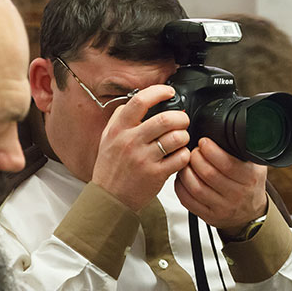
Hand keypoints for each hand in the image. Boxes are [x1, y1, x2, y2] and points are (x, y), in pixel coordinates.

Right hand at [91, 85, 191, 210]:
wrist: (109, 199)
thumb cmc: (110, 169)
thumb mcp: (107, 139)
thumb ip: (119, 119)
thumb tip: (136, 102)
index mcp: (119, 130)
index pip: (140, 101)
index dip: (159, 92)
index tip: (169, 92)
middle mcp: (131, 142)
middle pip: (166, 119)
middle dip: (181, 117)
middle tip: (182, 120)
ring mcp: (144, 159)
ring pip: (176, 138)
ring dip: (184, 136)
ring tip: (181, 139)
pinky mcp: (156, 175)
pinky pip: (180, 158)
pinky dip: (185, 155)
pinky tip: (179, 155)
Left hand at [174, 137, 267, 232]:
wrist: (251, 213)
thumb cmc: (250, 185)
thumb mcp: (255, 165)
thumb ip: (244, 151)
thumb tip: (228, 132)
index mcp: (249, 178)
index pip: (227, 164)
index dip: (211, 151)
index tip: (203, 142)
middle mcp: (236, 195)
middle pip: (208, 174)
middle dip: (195, 158)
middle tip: (193, 151)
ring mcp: (222, 208)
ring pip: (195, 188)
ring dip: (186, 172)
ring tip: (186, 163)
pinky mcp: (209, 216)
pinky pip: (188, 201)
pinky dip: (181, 187)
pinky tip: (183, 178)